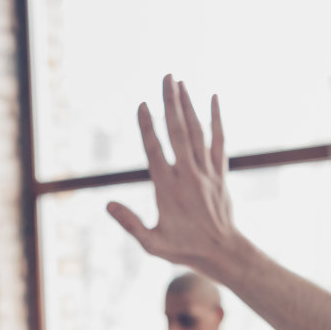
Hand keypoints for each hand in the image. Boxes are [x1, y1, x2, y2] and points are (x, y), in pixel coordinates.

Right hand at [107, 76, 238, 278]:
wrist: (223, 253)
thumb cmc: (184, 250)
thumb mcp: (152, 244)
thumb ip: (130, 224)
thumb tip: (107, 205)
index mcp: (168, 189)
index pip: (155, 151)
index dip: (147, 127)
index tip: (142, 104)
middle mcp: (189, 176)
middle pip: (178, 132)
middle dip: (171, 103)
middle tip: (166, 77)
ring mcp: (206, 173)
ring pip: (197, 132)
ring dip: (188, 105)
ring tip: (180, 83)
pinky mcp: (219, 174)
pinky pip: (219, 141)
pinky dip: (217, 119)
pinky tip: (213, 99)